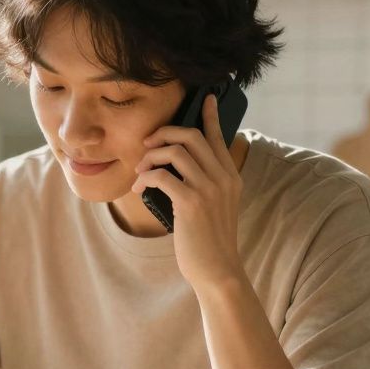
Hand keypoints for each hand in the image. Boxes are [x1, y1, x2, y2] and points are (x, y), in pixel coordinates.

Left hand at [131, 94, 245, 288]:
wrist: (217, 271)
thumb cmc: (209, 241)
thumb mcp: (215, 207)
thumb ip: (205, 184)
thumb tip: (176, 166)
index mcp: (231, 177)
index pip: (218, 137)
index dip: (209, 115)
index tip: (204, 97)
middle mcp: (223, 178)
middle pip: (191, 136)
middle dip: (164, 134)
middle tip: (147, 145)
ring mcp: (209, 189)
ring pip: (175, 151)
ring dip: (150, 157)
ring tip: (140, 170)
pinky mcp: (191, 203)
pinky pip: (161, 175)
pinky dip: (145, 177)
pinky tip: (138, 188)